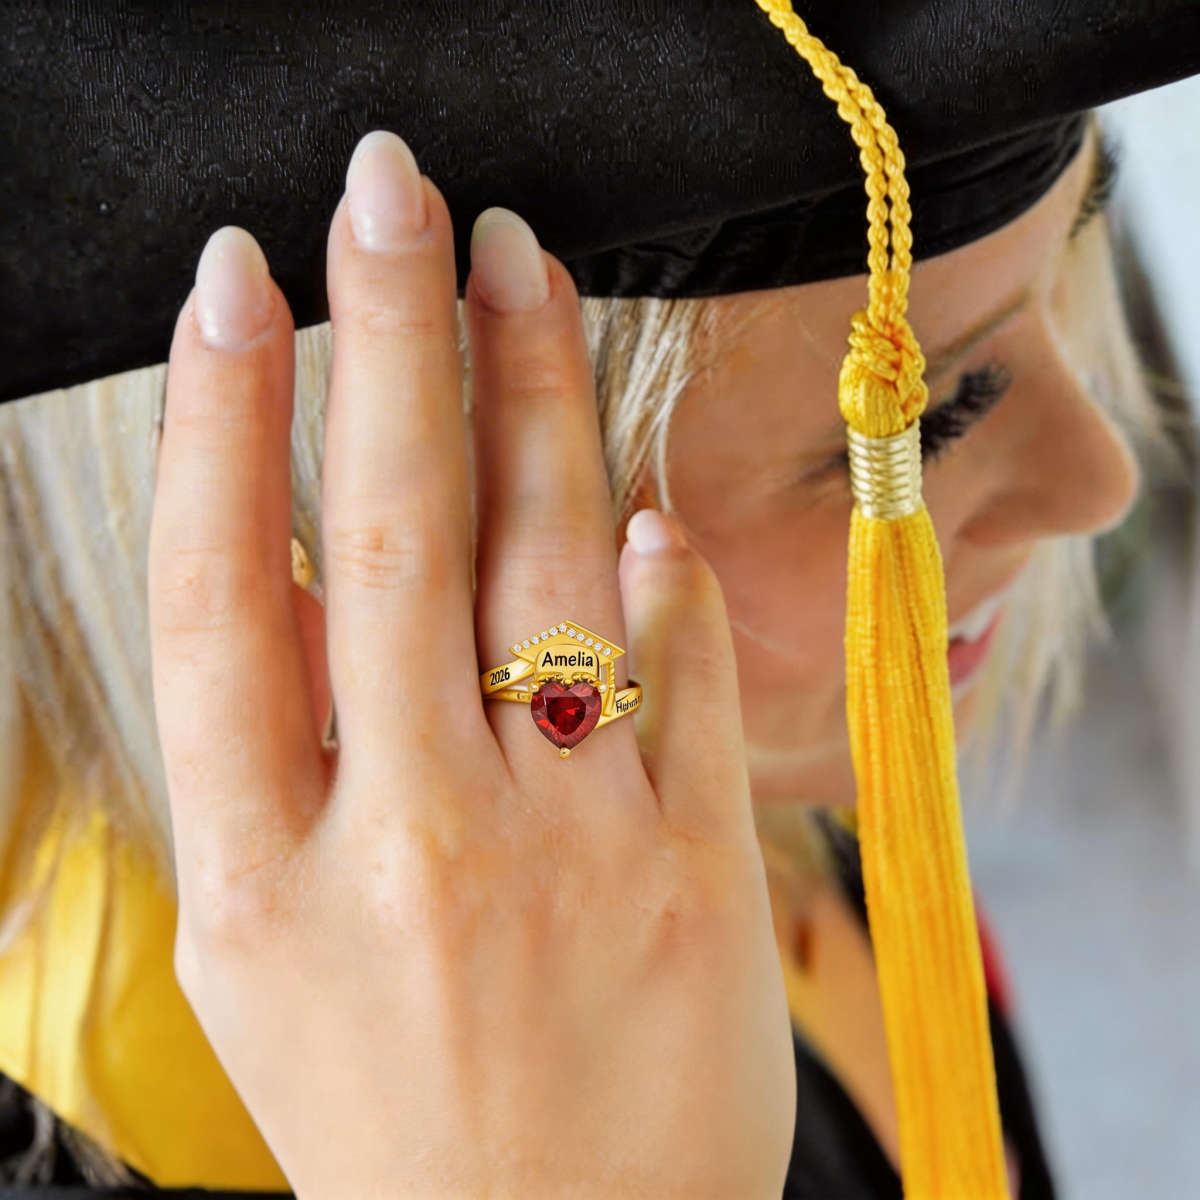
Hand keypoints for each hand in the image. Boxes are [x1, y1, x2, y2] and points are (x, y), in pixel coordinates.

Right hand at [148, 130, 794, 1199]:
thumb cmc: (393, 1114)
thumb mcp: (264, 954)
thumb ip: (281, 761)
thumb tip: (325, 562)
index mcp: (262, 876)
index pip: (222, 591)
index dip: (220, 417)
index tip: (236, 284)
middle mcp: (410, 841)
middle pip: (391, 532)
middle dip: (385, 334)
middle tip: (388, 195)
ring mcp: (568, 850)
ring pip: (545, 559)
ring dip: (530, 391)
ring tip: (517, 267)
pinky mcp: (694, 867)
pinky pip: (680, 663)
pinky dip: (656, 563)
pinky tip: (629, 495)